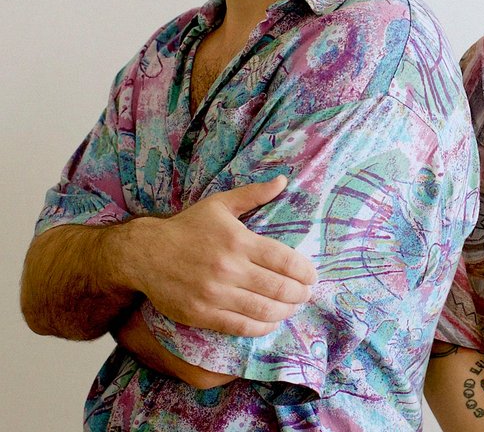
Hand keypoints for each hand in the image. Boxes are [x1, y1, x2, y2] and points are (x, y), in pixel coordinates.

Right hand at [123, 176, 317, 336]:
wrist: (144, 253)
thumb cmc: (187, 227)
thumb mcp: (220, 204)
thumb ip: (254, 194)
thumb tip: (283, 180)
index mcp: (239, 240)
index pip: (284, 260)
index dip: (304, 271)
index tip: (313, 276)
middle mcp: (229, 268)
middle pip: (278, 287)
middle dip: (299, 293)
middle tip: (307, 294)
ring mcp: (215, 293)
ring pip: (262, 310)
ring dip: (284, 312)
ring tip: (293, 308)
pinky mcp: (201, 314)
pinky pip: (239, 326)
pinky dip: (260, 328)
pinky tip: (270, 322)